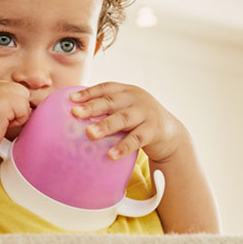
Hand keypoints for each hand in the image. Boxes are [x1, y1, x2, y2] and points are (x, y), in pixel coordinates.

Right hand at [0, 80, 31, 161]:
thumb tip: (14, 110)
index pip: (8, 90)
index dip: (9, 107)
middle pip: (18, 91)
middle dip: (15, 108)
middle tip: (0, 122)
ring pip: (23, 97)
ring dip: (17, 114)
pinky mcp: (4, 99)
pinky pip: (25, 108)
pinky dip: (18, 121)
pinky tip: (1, 126)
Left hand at [69, 83, 185, 163]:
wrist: (171, 133)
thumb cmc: (140, 121)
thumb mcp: (126, 109)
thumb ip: (108, 109)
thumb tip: (76, 116)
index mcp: (127, 91)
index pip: (106, 88)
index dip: (89, 92)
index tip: (71, 98)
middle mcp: (137, 99)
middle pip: (112, 101)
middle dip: (92, 107)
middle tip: (75, 113)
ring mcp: (146, 114)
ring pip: (123, 119)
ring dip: (106, 126)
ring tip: (89, 134)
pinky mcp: (154, 131)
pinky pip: (136, 139)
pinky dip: (123, 146)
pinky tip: (111, 155)